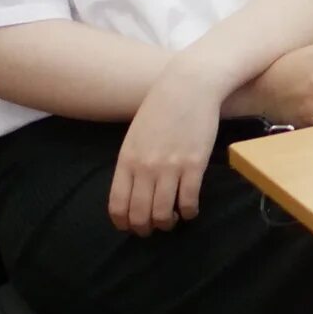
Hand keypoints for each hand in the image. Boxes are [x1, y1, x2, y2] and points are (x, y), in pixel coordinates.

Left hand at [108, 64, 227, 235]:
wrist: (190, 85)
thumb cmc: (162, 106)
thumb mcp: (137, 134)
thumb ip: (132, 161)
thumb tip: (134, 188)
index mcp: (127, 160)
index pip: (118, 205)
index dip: (124, 222)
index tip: (131, 226)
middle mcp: (145, 168)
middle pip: (139, 214)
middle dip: (145, 228)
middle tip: (153, 228)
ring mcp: (170, 167)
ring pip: (163, 213)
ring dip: (167, 223)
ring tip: (173, 220)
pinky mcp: (194, 165)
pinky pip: (189, 200)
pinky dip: (190, 211)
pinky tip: (191, 209)